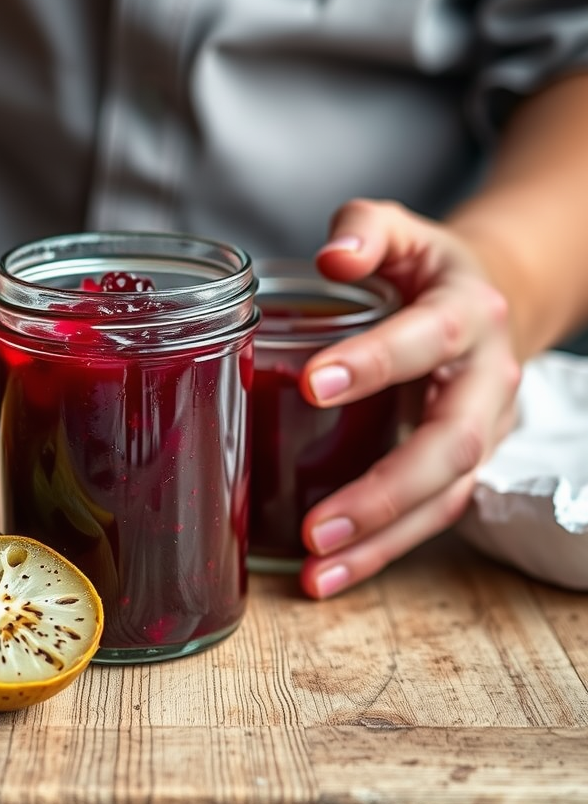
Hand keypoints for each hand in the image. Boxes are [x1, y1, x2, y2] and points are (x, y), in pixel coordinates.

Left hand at [295, 198, 521, 597]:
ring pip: (447, 496)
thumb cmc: (425, 269)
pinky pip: (432, 514)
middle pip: (452, 444)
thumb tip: (333, 254)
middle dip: (385, 489)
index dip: (377, 361)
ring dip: (383, 540)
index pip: (429, 339)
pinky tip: (330, 575)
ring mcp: (485, 430)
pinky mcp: (465, 464)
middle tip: (318, 525)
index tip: (314, 383)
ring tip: (318, 572)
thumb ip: (367, 228)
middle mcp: (489, 380)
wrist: (488, 300)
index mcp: (469, 313)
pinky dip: (383, 549)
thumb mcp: (401, 231)